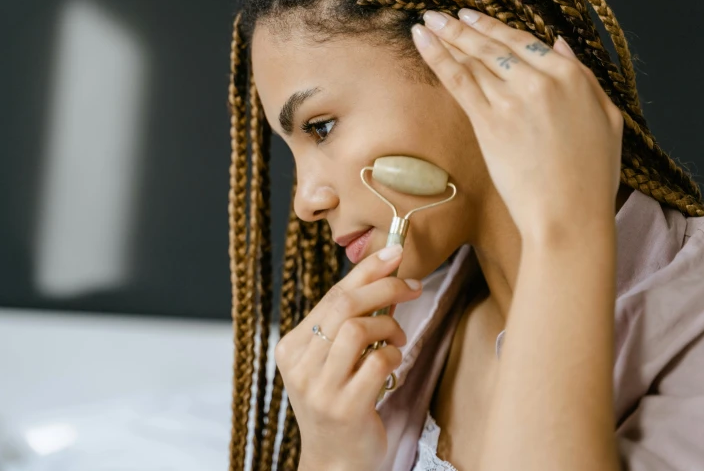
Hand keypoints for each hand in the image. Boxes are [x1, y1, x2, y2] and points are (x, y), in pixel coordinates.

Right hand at [274, 244, 421, 470]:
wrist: (335, 462)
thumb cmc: (339, 404)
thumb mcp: (332, 362)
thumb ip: (346, 325)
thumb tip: (383, 276)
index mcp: (292, 347)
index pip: (332, 296)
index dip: (366, 271)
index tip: (394, 253)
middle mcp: (300, 365)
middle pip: (344, 306)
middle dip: (385, 287)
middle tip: (412, 285)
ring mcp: (319, 388)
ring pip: (359, 328)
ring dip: (390, 326)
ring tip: (399, 338)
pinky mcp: (345, 407)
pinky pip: (378, 361)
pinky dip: (394, 356)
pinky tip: (394, 363)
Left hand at [412, 10, 623, 240]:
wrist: (569, 215)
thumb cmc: (592, 177)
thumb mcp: (607, 119)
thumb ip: (584, 78)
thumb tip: (558, 45)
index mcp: (572, 76)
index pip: (525, 42)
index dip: (495, 29)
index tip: (474, 19)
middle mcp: (541, 80)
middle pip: (494, 46)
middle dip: (463, 27)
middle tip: (440, 16)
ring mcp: (512, 99)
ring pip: (474, 59)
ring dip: (446, 37)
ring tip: (427, 23)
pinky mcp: (489, 122)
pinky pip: (459, 80)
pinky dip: (438, 58)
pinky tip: (423, 42)